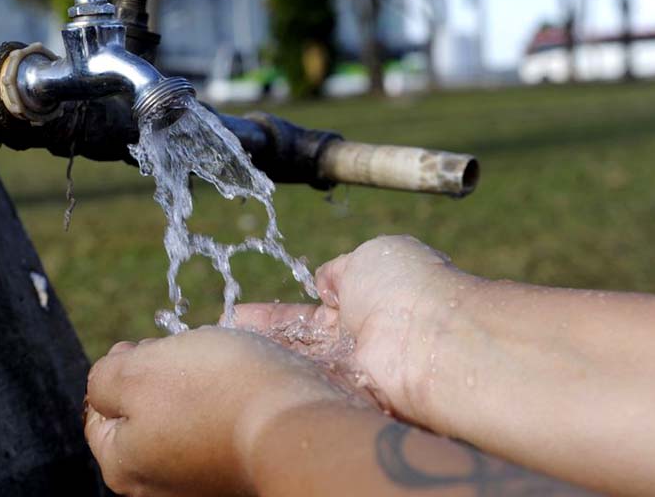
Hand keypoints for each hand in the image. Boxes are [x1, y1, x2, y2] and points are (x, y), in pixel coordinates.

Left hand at [84, 326, 348, 496]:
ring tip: (223, 365)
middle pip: (145, 412)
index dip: (121, 366)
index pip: (100, 409)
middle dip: (162, 373)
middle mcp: (159, 485)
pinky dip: (230, 400)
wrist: (300, 424)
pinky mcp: (240, 470)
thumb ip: (104, 377)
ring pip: (186, 414)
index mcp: (124, 465)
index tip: (150, 346)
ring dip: (199, 383)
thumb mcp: (137, 370)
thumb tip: (107, 384)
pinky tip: (246, 385)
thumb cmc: (215, 392)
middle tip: (188, 353)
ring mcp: (203, 480)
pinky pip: (223, 425)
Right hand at [234, 235, 479, 423]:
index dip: (275, 314)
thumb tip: (326, 281)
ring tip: (221, 354)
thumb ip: (341, 270)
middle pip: (298, 342)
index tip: (240, 314)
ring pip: (298, 365)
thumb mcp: (370, 256)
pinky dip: (275, 380)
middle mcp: (357, 340)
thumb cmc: (408, 287)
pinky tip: (241, 375)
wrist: (433, 340)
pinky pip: (304, 387)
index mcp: (366, 300)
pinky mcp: (347, 397)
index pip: (310, 312)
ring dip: (262, 359)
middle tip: (222, 337)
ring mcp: (351, 371)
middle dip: (261, 340)